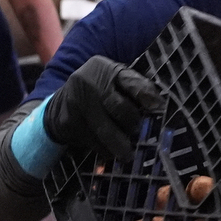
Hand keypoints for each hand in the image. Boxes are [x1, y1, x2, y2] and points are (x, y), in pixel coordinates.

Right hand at [42, 56, 165, 160]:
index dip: (146, 96)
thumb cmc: (98, 90)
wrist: (60, 102)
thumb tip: (159, 107)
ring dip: (121, 144)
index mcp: (103, 68)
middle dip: (133, 124)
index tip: (159, 109)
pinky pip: (93, 142)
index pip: (130, 81)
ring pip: (106, 130)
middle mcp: (88, 82)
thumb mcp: (115, 80)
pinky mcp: (69, 123)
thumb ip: (135, 87)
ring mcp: (76, 103)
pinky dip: (106, 149)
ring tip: (128, 152)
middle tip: (139, 132)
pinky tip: (110, 149)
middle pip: (120, 109)